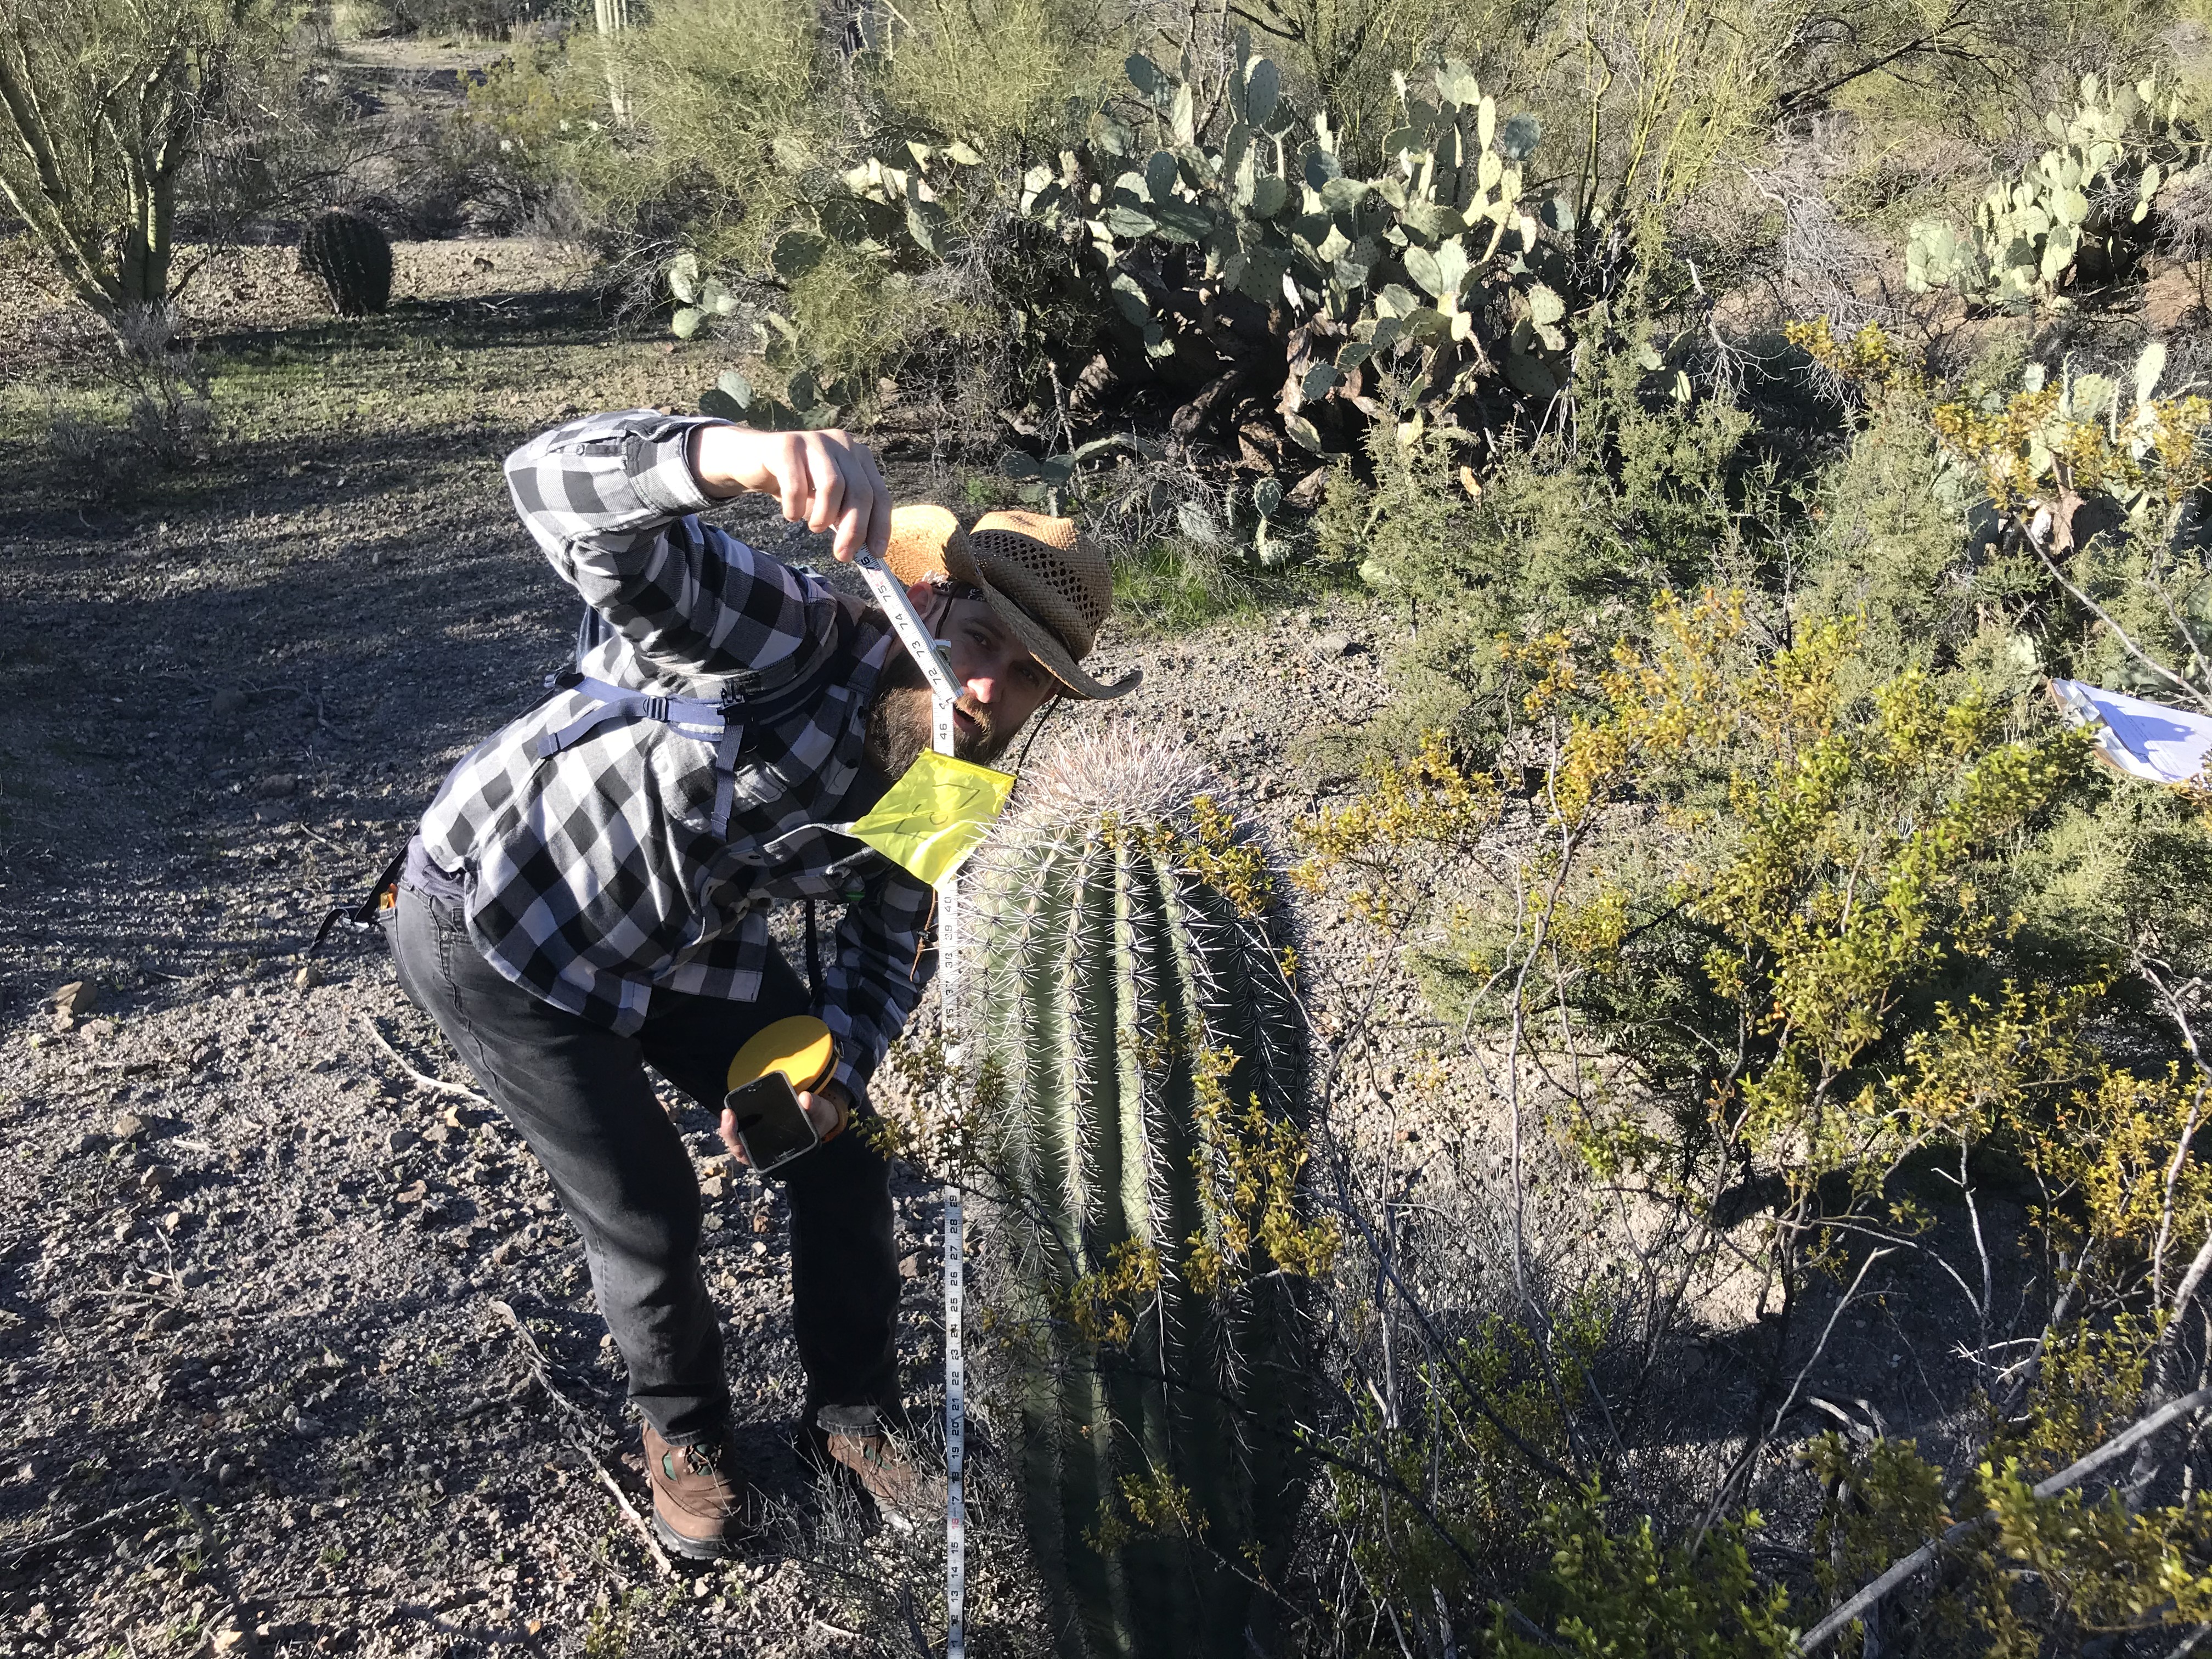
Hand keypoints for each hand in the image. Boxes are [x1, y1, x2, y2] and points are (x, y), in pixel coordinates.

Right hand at [690, 425, 890, 563]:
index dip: (880, 525)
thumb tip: (863, 550)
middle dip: (854, 530)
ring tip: (814, 527)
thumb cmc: (796, 484)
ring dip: (824, 517)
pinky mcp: (787, 444)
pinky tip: (790, 515)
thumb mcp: (826, 501)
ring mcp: (815, 440)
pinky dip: (795, 508)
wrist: (751, 459)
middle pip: (860, 492)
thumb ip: (846, 517)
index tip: (875, 553)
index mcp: (858, 457)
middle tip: (842, 554)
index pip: (880, 494)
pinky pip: (797, 485)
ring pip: (833, 486)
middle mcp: (842, 443)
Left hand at [718, 1082, 849, 1167]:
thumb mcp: (820, 1114)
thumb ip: (814, 1107)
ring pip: (737, 1136)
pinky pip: (742, 1123)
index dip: (740, 1146)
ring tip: (728, 1110)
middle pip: (739, 1146)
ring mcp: (758, 1137)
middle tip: (729, 1114)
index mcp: (776, 1156)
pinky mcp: (758, 1125)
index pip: (751, 1156)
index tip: (738, 1132)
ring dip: (730, 1125)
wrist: (819, 1114)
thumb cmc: (817, 1120)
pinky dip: (737, 1116)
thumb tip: (804, 1098)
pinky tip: (734, 1104)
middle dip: (730, 1133)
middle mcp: (763, 1149)